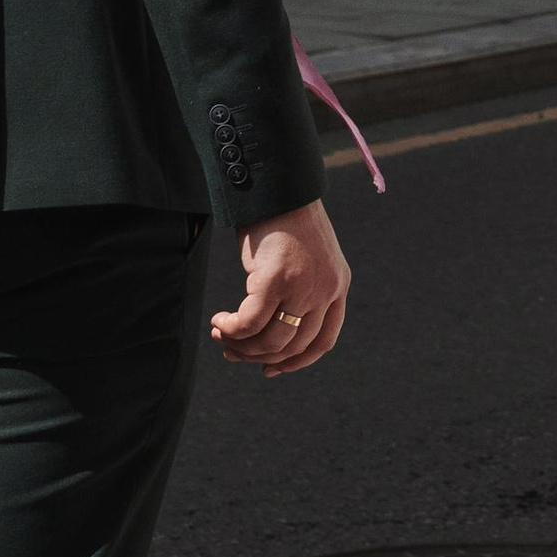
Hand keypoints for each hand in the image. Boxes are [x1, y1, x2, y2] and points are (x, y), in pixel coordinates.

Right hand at [210, 197, 349, 375]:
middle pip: (293, 346)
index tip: (270, 368)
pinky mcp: (275, 280)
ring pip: (271, 341)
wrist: (278, 187)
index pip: (323, 341)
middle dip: (259, 356)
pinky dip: (232, 329)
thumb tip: (269, 330)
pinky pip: (250, 322)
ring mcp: (303, 287)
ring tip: (222, 335)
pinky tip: (219, 323)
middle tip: (232, 351)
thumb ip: (300, 291)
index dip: (296, 362)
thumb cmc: (285, 220)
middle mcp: (326, 290)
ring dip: (242, 345)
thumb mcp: (306, 260)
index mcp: (338, 286)